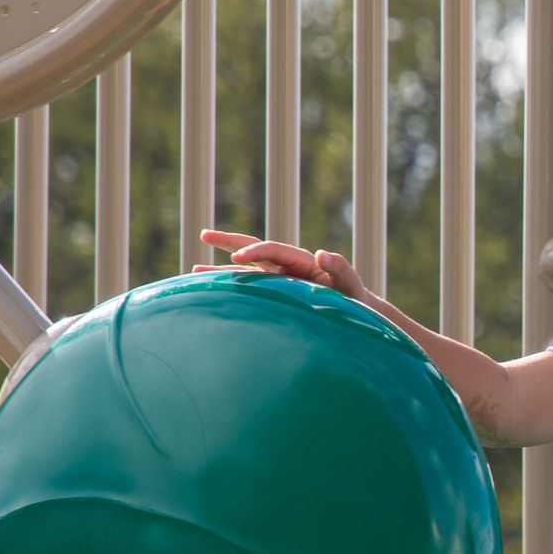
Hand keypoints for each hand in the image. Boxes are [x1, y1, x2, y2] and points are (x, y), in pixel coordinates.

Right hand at [199, 230, 366, 298]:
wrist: (359, 317)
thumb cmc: (356, 302)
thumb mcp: (352, 286)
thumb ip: (342, 269)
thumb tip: (322, 254)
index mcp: (303, 262)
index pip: (274, 250)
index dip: (255, 251)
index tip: (237, 257)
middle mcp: (288, 268)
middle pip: (255, 249)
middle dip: (230, 242)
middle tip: (204, 235)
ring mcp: (281, 281)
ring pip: (247, 271)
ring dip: (222, 270)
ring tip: (193, 270)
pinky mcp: (277, 296)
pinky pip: (251, 289)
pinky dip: (232, 290)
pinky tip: (211, 295)